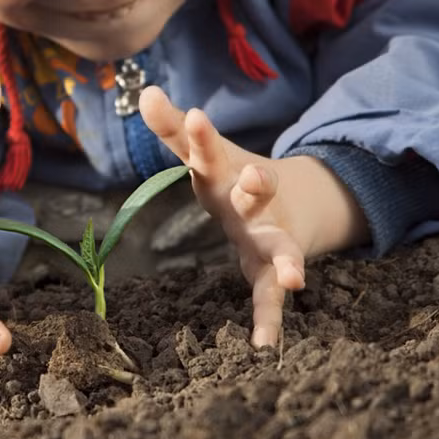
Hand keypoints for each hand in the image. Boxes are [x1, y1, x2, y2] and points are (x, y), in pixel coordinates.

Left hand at [139, 86, 366, 347]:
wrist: (290, 204)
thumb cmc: (232, 178)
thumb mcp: (204, 154)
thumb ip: (172, 129)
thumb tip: (144, 91)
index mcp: (229, 171)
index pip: (209, 150)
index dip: (201, 136)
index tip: (194, 115)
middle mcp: (255, 202)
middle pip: (258, 192)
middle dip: (259, 184)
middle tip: (258, 177)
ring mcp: (269, 237)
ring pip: (279, 247)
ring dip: (286, 260)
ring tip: (294, 277)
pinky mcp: (270, 271)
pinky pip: (269, 300)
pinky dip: (269, 322)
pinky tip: (263, 347)